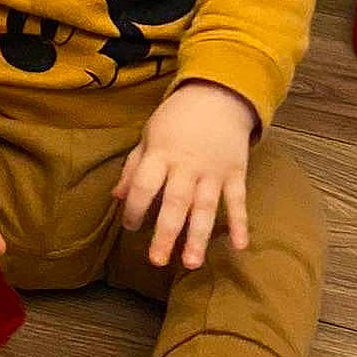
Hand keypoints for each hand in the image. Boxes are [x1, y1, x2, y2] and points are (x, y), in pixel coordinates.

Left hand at [114, 81, 255, 270]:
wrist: (219, 94)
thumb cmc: (178, 117)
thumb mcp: (150, 134)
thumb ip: (134, 166)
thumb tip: (117, 196)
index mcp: (161, 153)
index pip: (144, 185)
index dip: (134, 208)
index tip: (131, 226)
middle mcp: (187, 165)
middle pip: (175, 202)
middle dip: (166, 233)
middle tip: (157, 261)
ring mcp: (213, 170)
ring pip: (205, 207)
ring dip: (198, 236)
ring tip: (191, 263)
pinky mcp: (235, 171)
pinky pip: (238, 199)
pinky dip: (240, 222)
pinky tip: (240, 245)